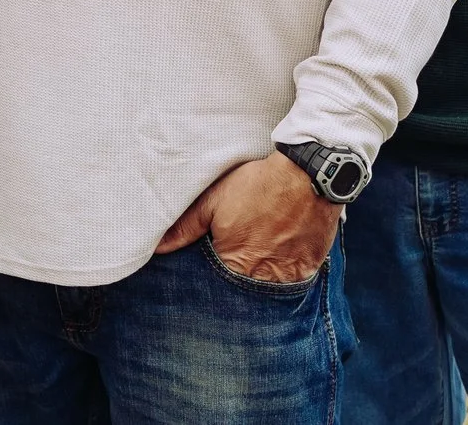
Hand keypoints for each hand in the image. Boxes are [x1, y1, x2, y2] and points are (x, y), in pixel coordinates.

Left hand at [154, 153, 339, 283]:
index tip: (215, 266)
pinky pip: (294, 282)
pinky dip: (286, 273)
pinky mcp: (310, 269)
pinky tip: (281, 254)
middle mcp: (262, 277)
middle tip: (240, 259)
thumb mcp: (214, 200)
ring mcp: (289, 277)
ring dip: (262, 278)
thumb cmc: (257, 186)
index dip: (213, 278)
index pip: (216, 287)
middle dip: (237, 282)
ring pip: (269, 289)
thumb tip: (158, 247)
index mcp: (234, 264)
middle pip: (243, 291)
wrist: (306, 175)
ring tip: (261, 255)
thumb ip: (185, 227)